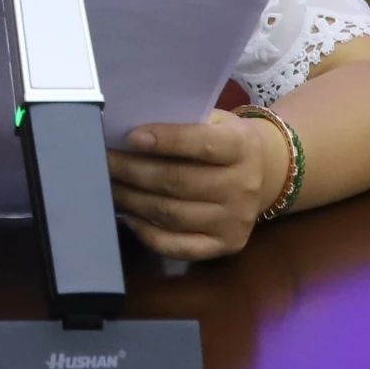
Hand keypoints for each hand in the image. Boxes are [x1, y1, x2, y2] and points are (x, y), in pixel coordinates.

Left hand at [107, 110, 287, 259]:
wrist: (265, 172)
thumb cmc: (225, 140)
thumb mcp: (215, 121)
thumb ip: (183, 123)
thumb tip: (130, 132)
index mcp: (241, 148)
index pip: (202, 145)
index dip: (166, 141)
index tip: (131, 136)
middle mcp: (242, 187)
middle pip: (179, 182)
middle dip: (134, 172)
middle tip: (104, 162)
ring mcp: (235, 221)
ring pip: (173, 214)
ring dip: (133, 200)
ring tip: (109, 186)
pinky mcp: (226, 246)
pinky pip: (178, 246)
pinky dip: (148, 233)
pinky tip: (129, 216)